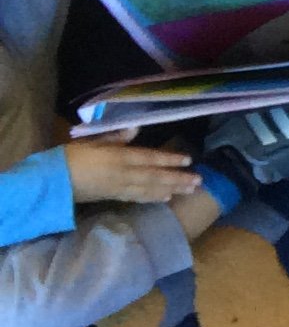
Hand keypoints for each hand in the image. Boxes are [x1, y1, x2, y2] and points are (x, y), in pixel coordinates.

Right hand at [64, 139, 204, 206]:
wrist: (51, 183)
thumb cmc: (70, 157)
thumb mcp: (92, 142)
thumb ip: (115, 136)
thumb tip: (136, 127)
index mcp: (118, 157)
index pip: (149, 158)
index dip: (170, 159)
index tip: (189, 160)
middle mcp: (123, 174)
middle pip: (155, 176)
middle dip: (178, 179)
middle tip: (199, 181)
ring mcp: (119, 188)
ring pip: (150, 189)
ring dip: (171, 189)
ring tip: (190, 190)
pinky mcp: (113, 197)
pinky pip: (137, 197)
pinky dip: (153, 198)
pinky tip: (166, 198)